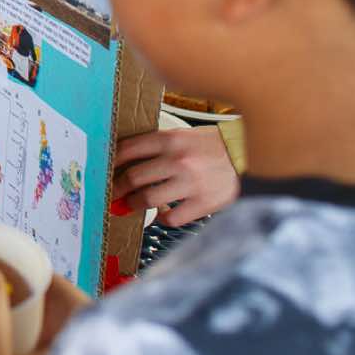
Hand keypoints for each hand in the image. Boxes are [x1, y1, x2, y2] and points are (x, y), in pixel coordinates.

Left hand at [113, 125, 238, 225]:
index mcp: (171, 139)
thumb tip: (124, 164)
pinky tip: (164, 213)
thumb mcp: (184, 136)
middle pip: (133, 177)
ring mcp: (191, 183)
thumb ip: (158, 147)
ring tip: (131, 205)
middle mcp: (179, 160)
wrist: (249, 155)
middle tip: (111, 194)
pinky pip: (171, 218)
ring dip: (134, 205)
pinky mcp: (204, 203)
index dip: (111, 162)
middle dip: (117, 188)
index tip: (105, 171)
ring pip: (148, 199)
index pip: (128, 150)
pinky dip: (163, 218)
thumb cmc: (212, 146)